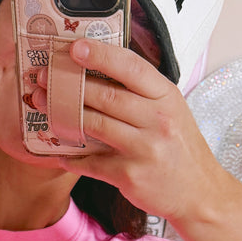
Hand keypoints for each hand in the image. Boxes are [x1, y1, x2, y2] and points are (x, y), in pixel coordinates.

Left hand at [36, 37, 231, 223]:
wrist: (198, 193)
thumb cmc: (179, 148)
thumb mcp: (171, 111)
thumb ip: (142, 93)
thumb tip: (100, 69)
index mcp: (166, 96)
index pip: (131, 67)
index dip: (100, 55)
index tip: (74, 48)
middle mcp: (157, 119)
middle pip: (106, 95)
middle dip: (69, 85)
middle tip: (43, 77)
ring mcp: (144, 148)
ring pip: (95, 124)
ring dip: (63, 115)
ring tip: (42, 105)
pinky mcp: (130, 175)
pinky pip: (91, 162)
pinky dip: (72, 157)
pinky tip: (59, 152)